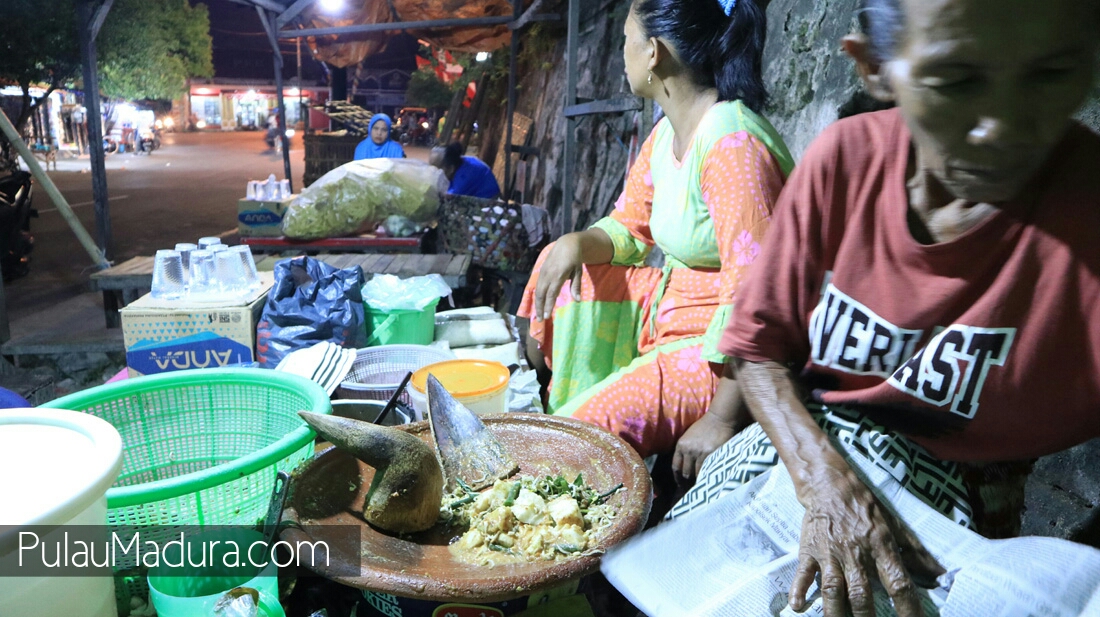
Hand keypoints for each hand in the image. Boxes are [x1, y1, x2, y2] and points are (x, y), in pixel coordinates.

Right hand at [533, 235, 584, 320]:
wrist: (566, 244)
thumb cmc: (575, 259)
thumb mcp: (578, 271)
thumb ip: (576, 286)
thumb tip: (578, 301)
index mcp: (558, 275)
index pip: (551, 294)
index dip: (548, 306)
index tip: (546, 316)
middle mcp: (548, 275)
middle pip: (541, 294)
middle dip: (539, 308)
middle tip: (540, 320)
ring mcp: (543, 272)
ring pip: (537, 291)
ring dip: (537, 304)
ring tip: (538, 315)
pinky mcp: (541, 271)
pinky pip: (537, 286)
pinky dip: (537, 296)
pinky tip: (538, 303)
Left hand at [672, 413, 739, 485]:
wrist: (719, 418)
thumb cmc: (705, 427)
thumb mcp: (689, 437)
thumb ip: (685, 450)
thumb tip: (685, 466)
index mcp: (681, 445)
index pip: (676, 466)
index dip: (677, 478)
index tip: (680, 484)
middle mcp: (688, 450)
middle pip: (685, 472)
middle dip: (687, 482)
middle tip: (691, 490)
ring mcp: (700, 452)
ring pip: (696, 473)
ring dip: (698, 481)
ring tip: (701, 486)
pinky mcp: (711, 454)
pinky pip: (707, 469)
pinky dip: (707, 475)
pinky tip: (709, 479)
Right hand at [790, 471, 944, 616]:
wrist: (831, 485)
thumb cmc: (866, 507)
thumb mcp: (896, 526)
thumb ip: (917, 554)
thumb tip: (941, 575)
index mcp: (881, 547)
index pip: (898, 582)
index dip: (908, 608)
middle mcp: (856, 553)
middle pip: (861, 593)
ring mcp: (830, 553)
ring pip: (833, 588)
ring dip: (835, 612)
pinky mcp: (809, 550)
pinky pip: (803, 572)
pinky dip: (799, 589)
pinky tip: (797, 606)